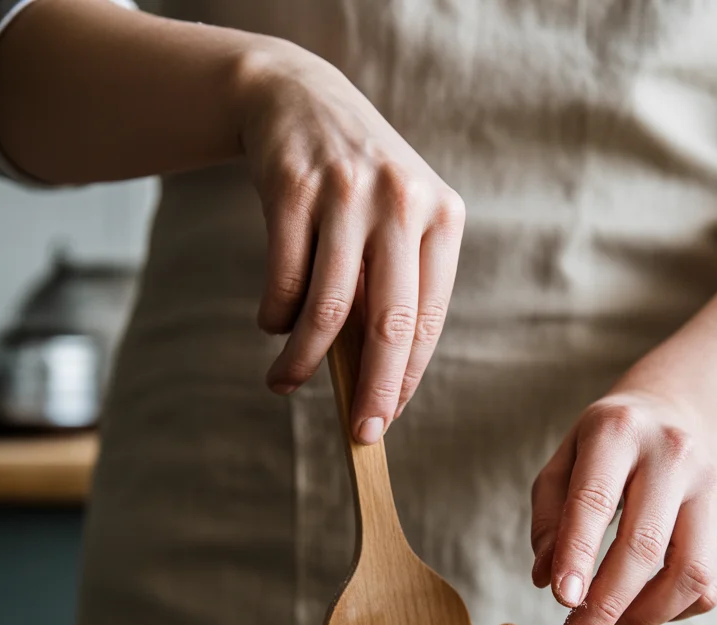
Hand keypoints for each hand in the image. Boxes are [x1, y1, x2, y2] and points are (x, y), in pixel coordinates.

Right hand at [237, 43, 464, 442]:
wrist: (298, 98)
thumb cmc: (356, 187)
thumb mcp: (395, 224)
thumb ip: (394, 291)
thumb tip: (376, 384)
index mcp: (443, 218)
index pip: (427, 320)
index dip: (405, 378)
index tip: (385, 419)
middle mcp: (403, 202)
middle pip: (388, 323)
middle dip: (373, 389)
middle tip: (359, 434)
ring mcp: (347, 193)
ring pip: (327, 308)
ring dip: (303, 360)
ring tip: (283, 382)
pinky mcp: (293, 188)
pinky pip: (284, 279)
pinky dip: (276, 316)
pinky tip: (273, 324)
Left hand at [530, 392, 716, 624]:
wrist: (670, 419)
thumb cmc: (602, 453)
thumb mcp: (561, 467)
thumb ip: (549, 521)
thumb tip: (547, 580)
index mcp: (618, 432)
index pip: (595, 501)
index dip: (578, 555)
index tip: (562, 600)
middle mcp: (673, 455)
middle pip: (645, 545)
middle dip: (606, 605)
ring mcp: (712, 487)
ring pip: (690, 573)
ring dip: (645, 615)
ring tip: (609, 622)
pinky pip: (709, 585)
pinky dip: (673, 610)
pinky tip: (642, 605)